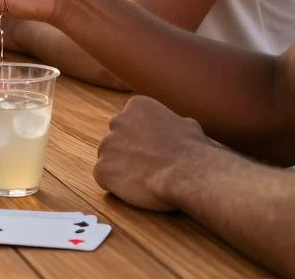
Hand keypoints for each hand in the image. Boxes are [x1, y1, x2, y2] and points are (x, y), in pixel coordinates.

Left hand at [94, 96, 209, 211]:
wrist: (187, 173)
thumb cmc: (193, 151)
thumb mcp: (187, 125)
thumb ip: (172, 123)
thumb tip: (178, 126)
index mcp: (137, 106)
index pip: (131, 121)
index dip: (142, 138)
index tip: (154, 149)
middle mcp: (117, 121)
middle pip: (116, 138)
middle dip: (128, 151)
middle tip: (147, 165)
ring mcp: (106, 145)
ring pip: (109, 158)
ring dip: (121, 168)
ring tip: (144, 178)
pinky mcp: (101, 169)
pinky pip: (104, 177)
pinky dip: (115, 184)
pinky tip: (135, 188)